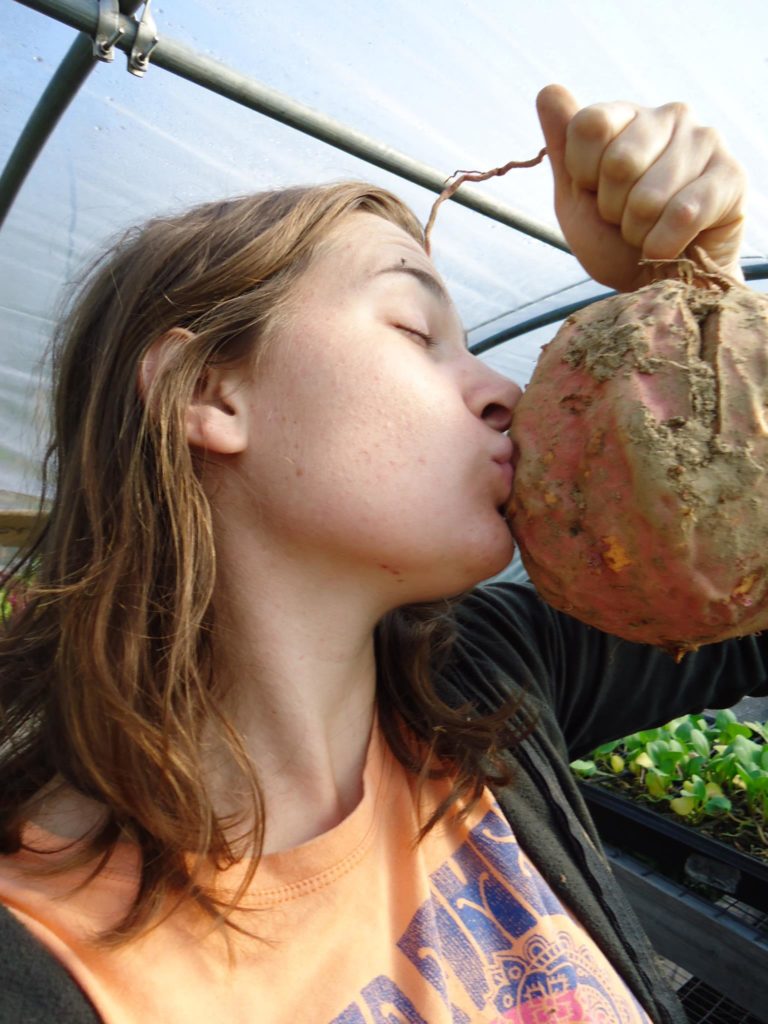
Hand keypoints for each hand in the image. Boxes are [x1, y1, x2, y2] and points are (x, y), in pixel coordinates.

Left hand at [536, 84, 745, 289]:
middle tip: (627, 219)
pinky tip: (671, 246)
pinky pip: (683, 214)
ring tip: (650, 232)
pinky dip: (664, 244)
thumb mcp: (575, 199)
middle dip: (613, 209)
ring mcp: (706, 141)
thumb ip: (562, 147)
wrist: (656, 287)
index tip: (594, 192)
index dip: (583, 175)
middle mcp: (671, 116)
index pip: (588, 125)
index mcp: (628, 116)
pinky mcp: (732, 177)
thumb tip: (549, 90)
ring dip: (638, 233)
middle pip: (619, 162)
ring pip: (648, 197)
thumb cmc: (615, 242)